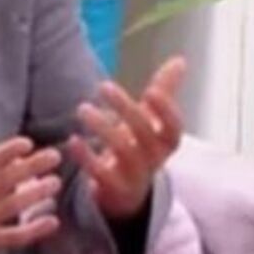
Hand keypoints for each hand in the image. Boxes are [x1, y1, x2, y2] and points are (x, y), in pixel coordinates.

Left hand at [69, 57, 185, 220]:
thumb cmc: (140, 148)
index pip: (174, 127)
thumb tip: (180, 60)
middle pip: (145, 134)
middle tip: (102, 85)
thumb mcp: (153, 122)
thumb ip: (165, 92)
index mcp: (165, 142)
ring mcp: (135, 177)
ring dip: (103, 128)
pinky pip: (100, 174)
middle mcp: (154, 159)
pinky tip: (73, 140)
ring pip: (123, 152)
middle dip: (125, 109)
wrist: (127, 193)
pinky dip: (86, 157)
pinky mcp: (113, 190)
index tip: (151, 91)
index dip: (166, 111)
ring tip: (82, 109)